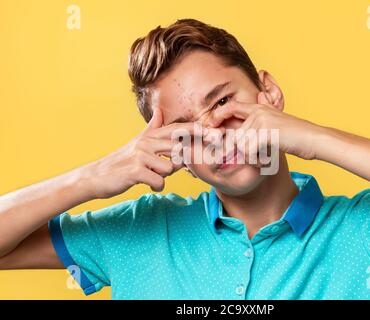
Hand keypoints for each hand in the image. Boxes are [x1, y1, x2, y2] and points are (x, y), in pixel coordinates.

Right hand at [81, 107, 195, 198]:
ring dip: (164, 176)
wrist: (97, 176)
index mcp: (150, 135)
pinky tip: (147, 184)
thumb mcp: (138, 141)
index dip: (197, 131)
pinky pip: (159, 181)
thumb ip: (152, 127)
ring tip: (151, 175)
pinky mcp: (135, 171)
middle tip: (166, 168)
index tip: (215, 134)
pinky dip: (156, 186)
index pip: (178, 129)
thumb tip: (160, 110)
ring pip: (171, 167)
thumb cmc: (122, 161)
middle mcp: (146, 142)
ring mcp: (140, 155)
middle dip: (179, 163)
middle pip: (179, 149)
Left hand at [204, 92, 323, 160]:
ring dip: (249, 158)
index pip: (231, 107)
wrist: (314, 139)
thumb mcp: (278, 120)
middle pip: (234, 134)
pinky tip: (265, 162)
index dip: (217, 116)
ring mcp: (262, 121)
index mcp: (259, 108)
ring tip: (261, 160)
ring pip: (241, 145)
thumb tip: (260, 95)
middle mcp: (258, 112)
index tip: (209, 126)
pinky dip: (255, 161)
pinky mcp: (267, 132)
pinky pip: (249, 151)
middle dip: (235, 150)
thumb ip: (265, 113)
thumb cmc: (296, 135)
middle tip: (241, 157)